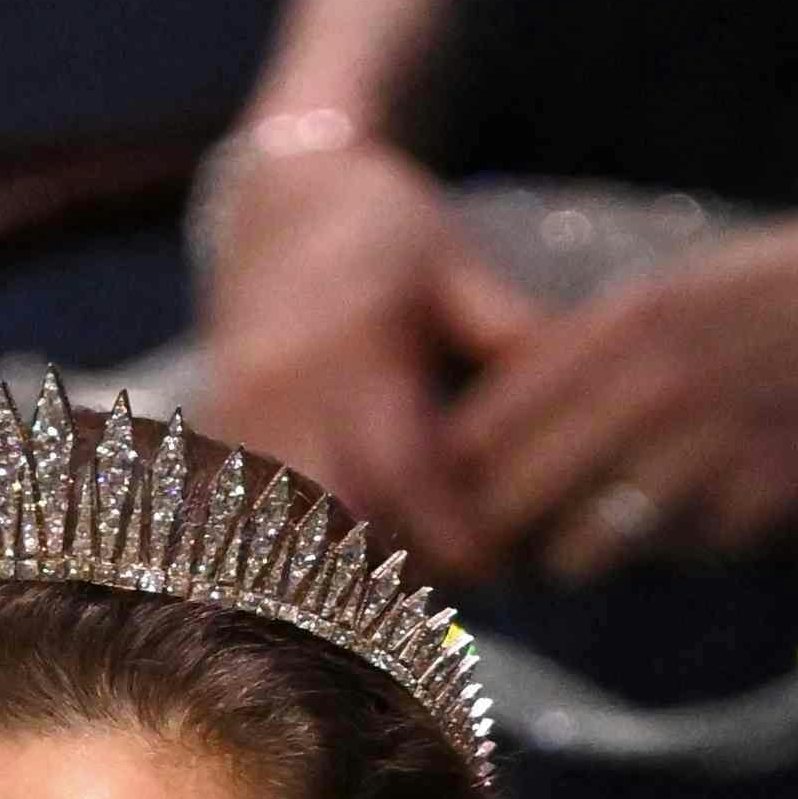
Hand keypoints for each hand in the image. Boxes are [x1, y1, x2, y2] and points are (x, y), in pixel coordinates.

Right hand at [195, 133, 532, 582]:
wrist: (276, 211)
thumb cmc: (382, 237)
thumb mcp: (452, 266)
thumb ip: (507, 332)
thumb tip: (585, 395)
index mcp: (348, 350)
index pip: (405, 477)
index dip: (456, 535)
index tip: (500, 563)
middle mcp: (278, 396)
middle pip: (344, 535)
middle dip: (401, 574)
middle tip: (456, 586)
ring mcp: (232, 429)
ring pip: (293, 550)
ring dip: (350, 579)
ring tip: (406, 584)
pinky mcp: (211, 455)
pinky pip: (257, 538)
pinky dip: (306, 562)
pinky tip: (351, 565)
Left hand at [441, 161, 797, 583]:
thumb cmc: (796, 295)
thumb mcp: (678, 294)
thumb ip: (589, 356)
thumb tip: (500, 421)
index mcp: (617, 329)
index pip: (477, 431)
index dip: (453, 481)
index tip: (458, 503)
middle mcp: (643, 393)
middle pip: (504, 504)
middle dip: (497, 537)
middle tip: (506, 551)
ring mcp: (696, 458)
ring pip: (572, 554)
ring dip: (576, 558)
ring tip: (605, 536)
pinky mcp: (750, 513)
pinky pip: (666, 561)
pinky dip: (668, 553)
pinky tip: (707, 516)